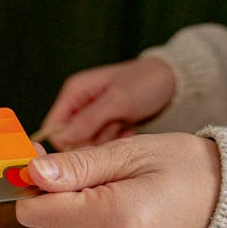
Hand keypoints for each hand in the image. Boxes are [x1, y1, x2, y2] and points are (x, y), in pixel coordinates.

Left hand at [14, 133, 219, 227]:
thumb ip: (77, 166)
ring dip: (81, 211)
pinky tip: (124, 218)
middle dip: (64, 193)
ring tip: (125, 197)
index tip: (46, 161)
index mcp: (118, 222)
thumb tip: (32, 173)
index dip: (35, 181)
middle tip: (105, 175)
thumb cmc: (185, 171)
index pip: (37, 210)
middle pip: (50, 219)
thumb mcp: (130, 153)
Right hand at [38, 57, 174, 150]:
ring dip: (107, 141)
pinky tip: (129, 128)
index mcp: (74, 92)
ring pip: (88, 145)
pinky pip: (103, 145)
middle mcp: (79, 105)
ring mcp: (92, 117)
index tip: (90, 143)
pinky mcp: (106, 126)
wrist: (173, 82)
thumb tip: (62, 138)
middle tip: (114, 127)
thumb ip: (89, 119)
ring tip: (124, 124)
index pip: (54, 128)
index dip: (67, 141)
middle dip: (93, 140)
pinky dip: (117, 141)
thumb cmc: (146, 82)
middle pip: (70, 140)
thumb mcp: (119, 100)